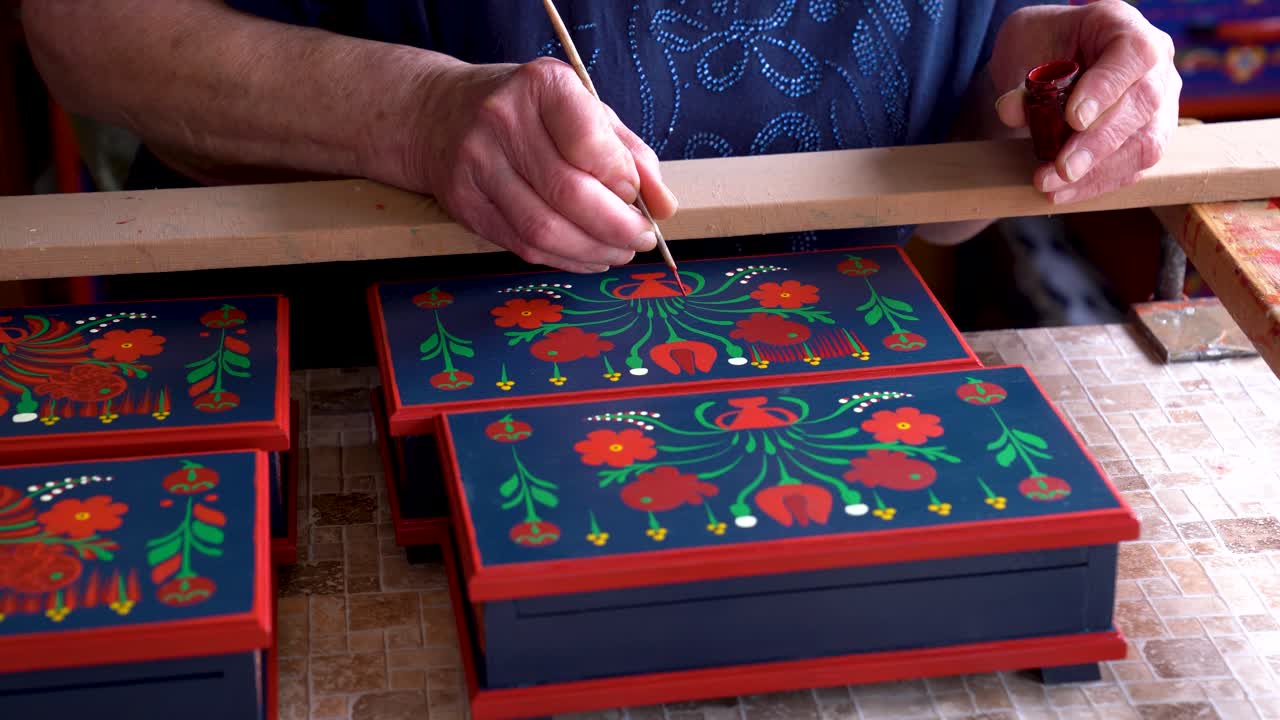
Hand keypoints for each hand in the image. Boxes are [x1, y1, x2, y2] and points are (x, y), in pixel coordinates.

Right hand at [402, 57, 677, 272]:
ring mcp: (476, 165)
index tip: (640, 198)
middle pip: (568, 194)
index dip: (624, 180)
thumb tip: (664, 207)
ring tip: (620, 252)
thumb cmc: (530, 112)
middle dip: (617, 227)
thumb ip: (630, 154)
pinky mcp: (464, 204)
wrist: (440, 115)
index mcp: (541, 86)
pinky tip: (589, 256)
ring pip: (544, 229)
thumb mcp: (585, 110)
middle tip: (643, 239)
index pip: (589, 142)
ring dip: (593, 251)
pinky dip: (566, 260)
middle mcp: (502, 121)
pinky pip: (523, 246)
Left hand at [988, 0, 1180, 204]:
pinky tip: (1062, 193)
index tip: (1073, 119)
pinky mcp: (1150, 136)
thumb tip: (1011, 110)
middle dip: (1098, 143)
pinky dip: (1096, 183)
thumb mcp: (1023, 47)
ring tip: (1050, 185)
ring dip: (1096, 172)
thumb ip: (1021, 79)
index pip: (1133, 54)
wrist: (1048, 62)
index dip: (1107, 88)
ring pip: (1145, 143)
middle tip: (1061, 168)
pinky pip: (1133, 166)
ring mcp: (1160, 102)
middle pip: (1143, 105)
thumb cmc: (1041, 46)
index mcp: (1125, 27)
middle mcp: (1155, 64)